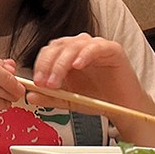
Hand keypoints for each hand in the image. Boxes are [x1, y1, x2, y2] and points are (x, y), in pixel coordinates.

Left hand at [30, 33, 144, 114]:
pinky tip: (78, 65)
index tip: (36, 82)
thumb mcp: (69, 100)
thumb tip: (30, 95)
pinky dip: (85, 54)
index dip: (40, 65)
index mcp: (67, 56)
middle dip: (49, 65)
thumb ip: (51, 97)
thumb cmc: (98, 99)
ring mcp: (96, 46)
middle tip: (45, 83)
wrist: (123, 108)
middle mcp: (80, 47)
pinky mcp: (112, 49)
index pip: (49, 52)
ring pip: (74, 46)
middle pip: (58, 46)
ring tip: (57, 81)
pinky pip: (96, 47)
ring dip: (62, 63)